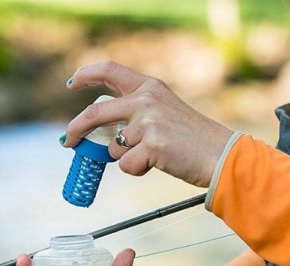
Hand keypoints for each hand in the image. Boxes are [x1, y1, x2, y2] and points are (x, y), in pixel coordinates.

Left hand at [62, 61, 233, 187]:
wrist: (220, 155)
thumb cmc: (194, 140)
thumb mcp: (166, 112)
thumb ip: (137, 114)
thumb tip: (105, 133)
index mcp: (151, 87)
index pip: (110, 70)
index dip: (86, 75)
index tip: (73, 83)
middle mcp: (147, 100)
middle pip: (96, 113)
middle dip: (76, 129)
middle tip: (68, 141)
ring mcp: (148, 122)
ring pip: (114, 147)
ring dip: (125, 158)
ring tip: (153, 157)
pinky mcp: (151, 145)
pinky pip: (126, 165)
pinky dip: (136, 170)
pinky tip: (158, 164)